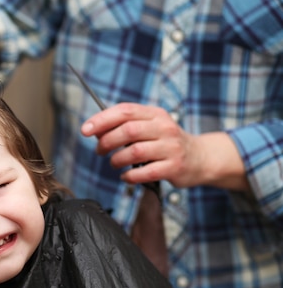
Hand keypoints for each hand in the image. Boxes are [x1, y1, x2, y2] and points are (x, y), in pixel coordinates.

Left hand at [80, 102, 248, 190]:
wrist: (201, 158)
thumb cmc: (166, 142)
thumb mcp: (149, 127)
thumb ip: (124, 126)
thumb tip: (94, 131)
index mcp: (155, 114)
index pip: (124, 111)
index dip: (102, 119)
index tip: (85, 129)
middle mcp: (164, 128)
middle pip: (128, 131)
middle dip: (107, 142)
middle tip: (100, 151)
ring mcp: (171, 147)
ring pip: (134, 152)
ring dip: (117, 160)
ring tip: (114, 163)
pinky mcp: (174, 167)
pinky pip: (144, 173)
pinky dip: (129, 176)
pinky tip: (126, 176)